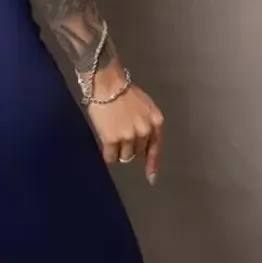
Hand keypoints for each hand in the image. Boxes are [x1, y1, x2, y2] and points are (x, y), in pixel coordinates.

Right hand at [84, 69, 163, 184]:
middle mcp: (144, 131)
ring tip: (112, 134)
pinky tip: (105, 142)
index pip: (155, 148)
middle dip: (129, 147)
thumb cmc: (125, 93)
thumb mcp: (145, 108)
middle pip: (137, 153)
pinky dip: (108, 154)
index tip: (151, 179)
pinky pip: (110, 157)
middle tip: (120, 132)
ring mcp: (128, 136)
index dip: (153, 164)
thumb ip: (148, 126)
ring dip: (118, 150)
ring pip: (124, 156)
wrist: (108, 83)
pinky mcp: (112, 139)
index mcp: (156, 122)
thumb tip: (145, 153)